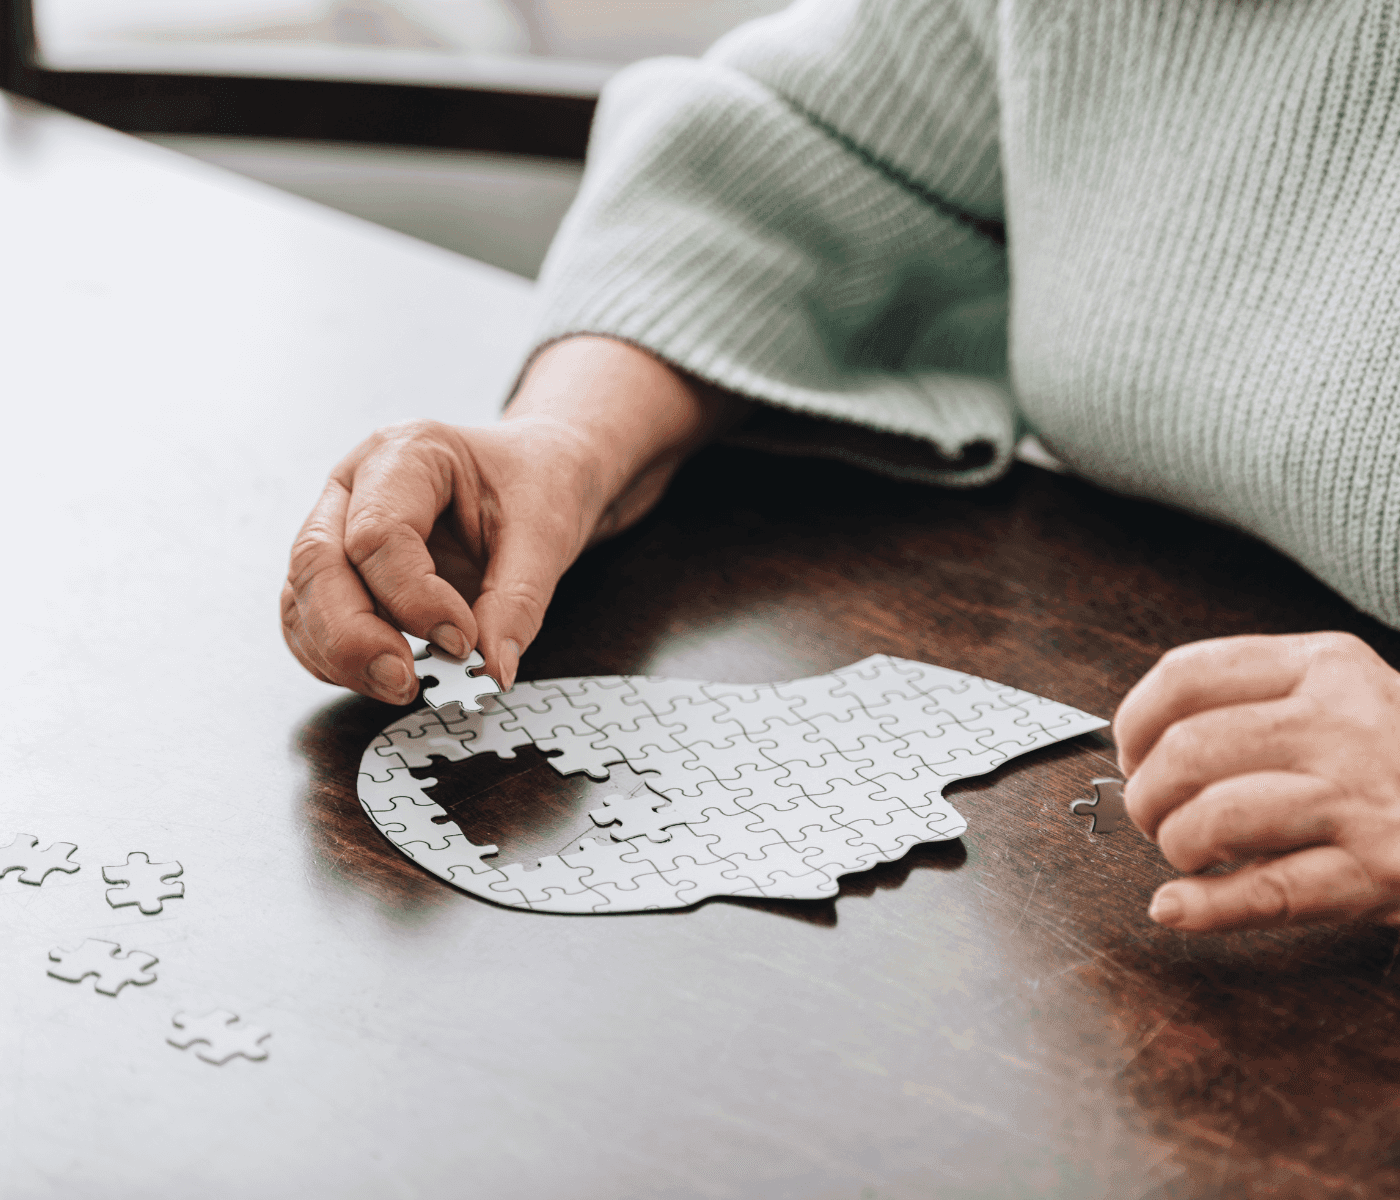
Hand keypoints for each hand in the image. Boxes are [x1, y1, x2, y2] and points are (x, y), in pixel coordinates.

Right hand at [281, 337, 746, 702]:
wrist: (534, 473)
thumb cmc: (535, 483)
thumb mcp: (546, 532)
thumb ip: (519, 601)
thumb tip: (494, 669)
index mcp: (407, 452)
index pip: (378, 532)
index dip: (414, 599)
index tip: (463, 639)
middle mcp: (356, 484)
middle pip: (319, 563)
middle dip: (354, 635)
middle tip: (403, 680)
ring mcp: (337, 524)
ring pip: (302, 597)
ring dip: (340, 654)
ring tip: (399, 685)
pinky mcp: (337, 568)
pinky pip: (310, 620)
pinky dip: (335, 659)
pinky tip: (379, 676)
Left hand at [1115, 631, 1399, 931]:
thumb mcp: (1346, 698)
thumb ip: (1259, 704)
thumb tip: (1141, 743)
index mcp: (1324, 665)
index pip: (1186, 676)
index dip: (1134, 722)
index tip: (1131, 753)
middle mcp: (1344, 722)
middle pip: (1188, 750)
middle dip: (1146, 793)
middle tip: (1155, 815)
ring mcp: (1365, 798)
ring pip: (1216, 817)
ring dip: (1176, 844)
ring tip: (1186, 853)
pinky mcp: (1382, 871)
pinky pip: (1267, 892)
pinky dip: (1205, 907)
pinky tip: (1176, 908)